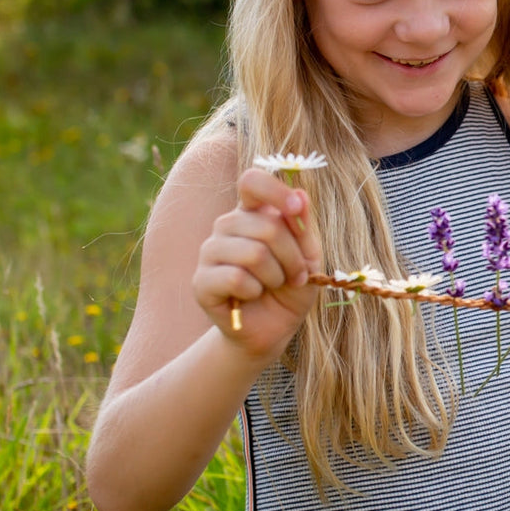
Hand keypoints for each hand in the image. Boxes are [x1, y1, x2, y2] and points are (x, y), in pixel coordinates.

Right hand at [192, 167, 321, 357]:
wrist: (273, 328)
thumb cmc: (291, 287)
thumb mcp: (308, 256)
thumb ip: (303, 226)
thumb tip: (302, 193)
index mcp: (252, 213)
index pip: (252, 182)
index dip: (275, 191)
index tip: (296, 207)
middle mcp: (227, 226)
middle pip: (266, 225)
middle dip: (292, 256)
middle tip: (297, 275)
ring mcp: (210, 252)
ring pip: (253, 253)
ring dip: (276, 275)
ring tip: (274, 285)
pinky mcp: (201, 281)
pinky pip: (236, 278)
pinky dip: (256, 291)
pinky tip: (251, 297)